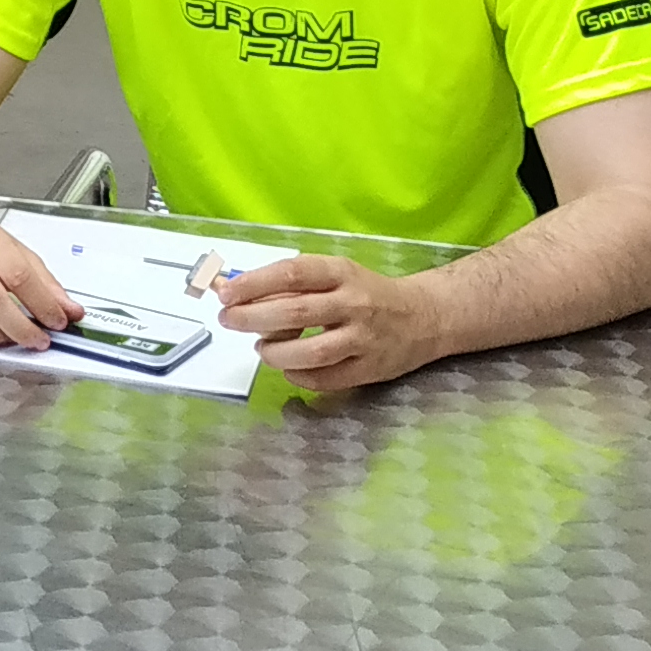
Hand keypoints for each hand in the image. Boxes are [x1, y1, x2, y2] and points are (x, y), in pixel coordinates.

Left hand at [212, 255, 445, 389]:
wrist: (424, 317)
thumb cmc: (366, 293)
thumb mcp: (336, 275)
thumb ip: (293, 284)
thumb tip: (237, 291)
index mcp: (341, 272)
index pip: (292, 273)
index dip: (254, 284)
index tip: (225, 294)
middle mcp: (354, 303)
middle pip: (295, 312)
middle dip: (253, 318)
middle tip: (229, 321)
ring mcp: (364, 338)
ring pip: (311, 351)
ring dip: (276, 352)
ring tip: (262, 348)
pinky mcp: (370, 368)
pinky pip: (326, 378)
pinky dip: (298, 376)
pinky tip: (288, 368)